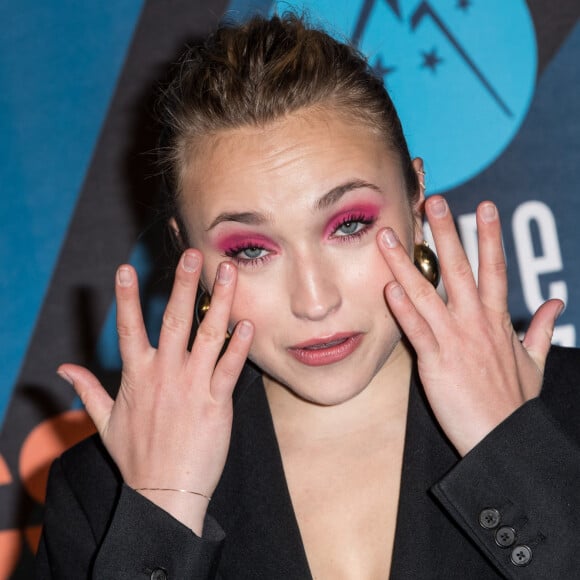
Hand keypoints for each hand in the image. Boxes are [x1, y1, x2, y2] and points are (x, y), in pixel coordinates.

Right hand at [58, 250, 253, 531]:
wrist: (165, 494)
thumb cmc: (137, 458)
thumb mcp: (104, 423)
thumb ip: (87, 390)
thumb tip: (62, 369)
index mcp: (137, 376)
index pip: (128, 328)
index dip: (126, 297)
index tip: (125, 268)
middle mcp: (165, 375)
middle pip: (174, 320)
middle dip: (183, 284)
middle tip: (193, 254)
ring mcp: (192, 386)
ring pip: (208, 336)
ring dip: (219, 302)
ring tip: (229, 274)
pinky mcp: (217, 403)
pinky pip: (230, 368)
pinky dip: (239, 346)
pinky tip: (247, 324)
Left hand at [378, 196, 562, 455]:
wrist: (503, 439)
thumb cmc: (514, 403)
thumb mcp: (535, 363)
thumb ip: (542, 329)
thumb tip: (559, 304)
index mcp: (498, 320)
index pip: (494, 269)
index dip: (490, 236)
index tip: (485, 206)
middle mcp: (476, 323)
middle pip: (460, 268)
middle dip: (447, 232)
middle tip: (434, 200)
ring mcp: (455, 340)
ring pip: (428, 292)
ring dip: (406, 262)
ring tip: (391, 236)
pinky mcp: (436, 361)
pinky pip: (416, 329)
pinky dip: (403, 308)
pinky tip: (389, 287)